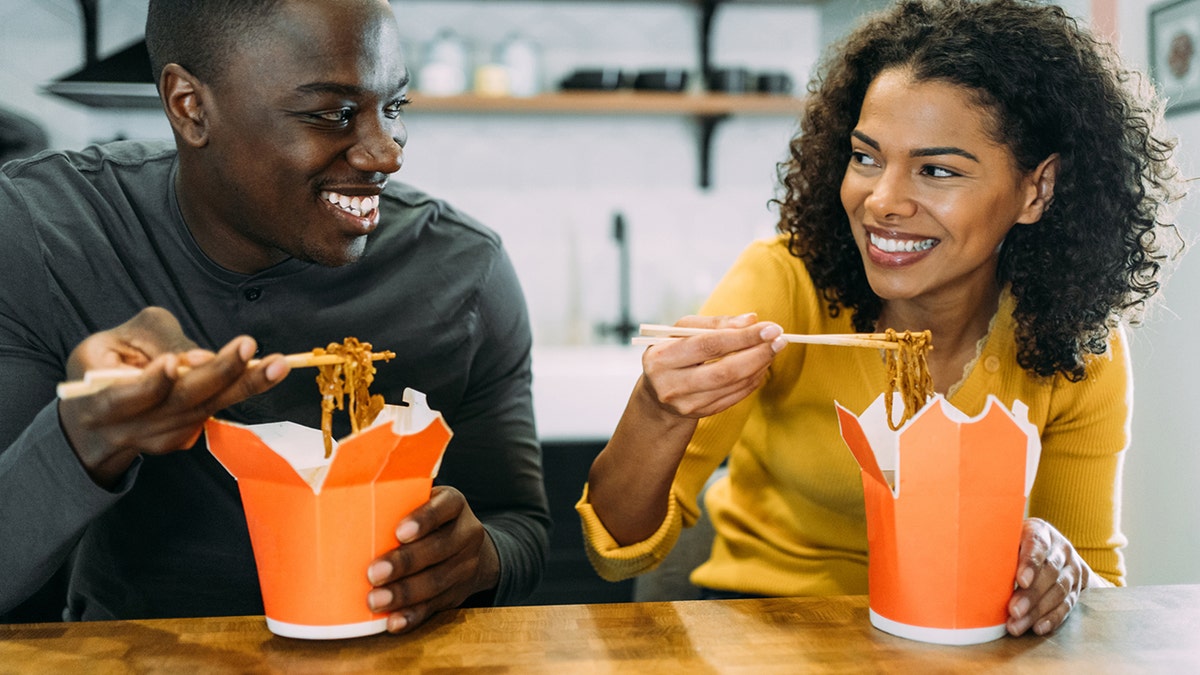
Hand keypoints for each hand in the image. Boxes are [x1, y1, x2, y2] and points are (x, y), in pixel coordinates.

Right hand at [58, 307, 289, 486]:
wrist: (95, 417)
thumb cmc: (109, 362)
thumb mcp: (120, 339)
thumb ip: (158, 341)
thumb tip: (201, 358)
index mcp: (97, 399)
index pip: (123, 397)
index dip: (150, 384)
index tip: (172, 362)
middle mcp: (129, 428)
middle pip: (176, 405)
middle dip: (215, 374)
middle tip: (248, 346)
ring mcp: (158, 439)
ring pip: (204, 412)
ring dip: (244, 385)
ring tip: (277, 363)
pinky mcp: (181, 439)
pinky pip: (213, 414)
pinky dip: (239, 392)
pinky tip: (265, 373)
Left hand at [366, 486, 499, 633]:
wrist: (474, 551)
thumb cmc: (430, 521)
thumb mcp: (424, 502)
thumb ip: (397, 502)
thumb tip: (336, 505)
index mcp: (454, 504)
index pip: (444, 508)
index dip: (424, 520)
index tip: (399, 532)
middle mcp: (466, 533)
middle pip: (439, 548)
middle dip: (405, 562)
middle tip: (373, 573)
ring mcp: (466, 565)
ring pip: (437, 581)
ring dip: (404, 593)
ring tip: (375, 600)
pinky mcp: (458, 593)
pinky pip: (435, 606)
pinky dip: (412, 616)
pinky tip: (393, 621)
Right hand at [640, 312, 785, 418]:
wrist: (657, 391)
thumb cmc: (672, 352)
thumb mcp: (683, 331)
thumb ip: (715, 323)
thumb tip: (751, 320)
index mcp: (661, 358)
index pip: (708, 346)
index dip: (742, 337)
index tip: (770, 328)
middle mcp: (671, 385)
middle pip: (724, 371)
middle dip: (757, 354)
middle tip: (780, 340)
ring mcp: (686, 404)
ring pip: (733, 385)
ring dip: (759, 366)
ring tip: (772, 350)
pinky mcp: (701, 414)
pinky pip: (735, 397)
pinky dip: (753, 380)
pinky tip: (761, 366)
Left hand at [1006, 517, 1099, 635]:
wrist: (1053, 550)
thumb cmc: (1017, 543)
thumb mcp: (1008, 538)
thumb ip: (996, 547)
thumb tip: (970, 563)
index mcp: (1040, 532)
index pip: (1037, 545)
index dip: (1030, 563)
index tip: (1020, 580)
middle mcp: (1060, 549)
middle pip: (1049, 572)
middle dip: (1031, 594)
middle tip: (1013, 611)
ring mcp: (1072, 568)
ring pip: (1059, 591)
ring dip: (1038, 611)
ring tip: (1018, 624)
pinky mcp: (1078, 587)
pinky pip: (1068, 604)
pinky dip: (1053, 618)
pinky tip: (1038, 627)